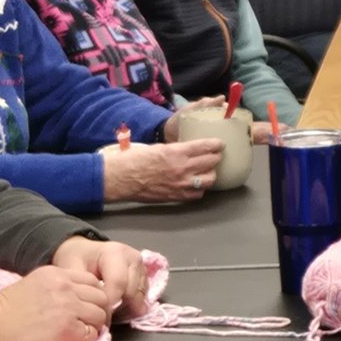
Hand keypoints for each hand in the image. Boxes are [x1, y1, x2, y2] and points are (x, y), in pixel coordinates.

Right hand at [0, 266, 110, 340]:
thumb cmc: (3, 309)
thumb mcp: (33, 284)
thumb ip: (56, 287)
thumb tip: (76, 298)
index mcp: (57, 274)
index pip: (92, 281)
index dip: (94, 295)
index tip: (88, 306)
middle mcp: (66, 287)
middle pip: (101, 297)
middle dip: (99, 310)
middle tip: (91, 322)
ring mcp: (69, 308)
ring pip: (100, 316)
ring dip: (95, 326)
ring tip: (82, 333)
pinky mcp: (67, 329)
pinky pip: (91, 334)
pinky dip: (87, 340)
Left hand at [52, 235, 151, 319]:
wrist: (85, 251)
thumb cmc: (77, 258)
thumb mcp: (70, 267)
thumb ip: (80, 285)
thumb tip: (89, 306)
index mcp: (115, 252)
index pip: (118, 283)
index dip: (109, 303)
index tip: (97, 316)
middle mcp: (133, 258)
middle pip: (131, 291)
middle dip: (117, 307)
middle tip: (101, 316)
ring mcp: (141, 266)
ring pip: (139, 295)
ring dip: (125, 307)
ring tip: (108, 311)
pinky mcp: (145, 275)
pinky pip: (143, 296)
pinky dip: (132, 305)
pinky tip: (118, 307)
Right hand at [100, 138, 224, 203]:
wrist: (120, 178)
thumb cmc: (134, 160)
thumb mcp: (158, 147)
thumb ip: (177, 150)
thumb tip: (191, 150)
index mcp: (176, 152)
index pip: (207, 146)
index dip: (217, 145)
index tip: (220, 144)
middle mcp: (182, 168)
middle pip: (212, 162)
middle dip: (216, 157)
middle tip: (215, 156)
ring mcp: (181, 184)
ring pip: (210, 179)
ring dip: (211, 174)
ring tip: (208, 171)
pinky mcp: (177, 196)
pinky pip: (198, 194)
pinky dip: (200, 189)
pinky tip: (196, 184)